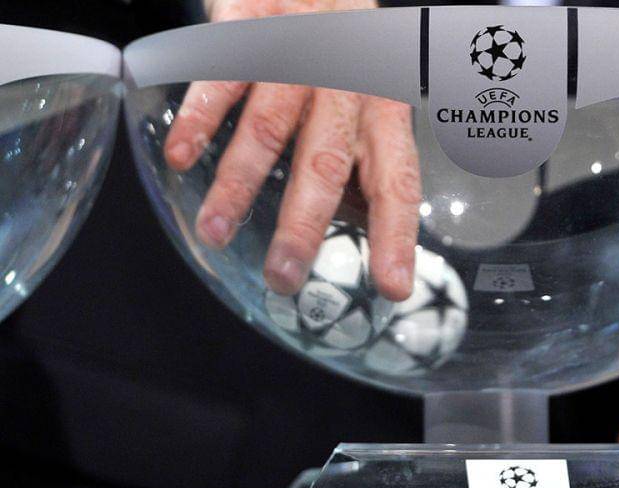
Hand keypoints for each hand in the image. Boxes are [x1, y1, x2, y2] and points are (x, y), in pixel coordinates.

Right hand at [164, 0, 419, 300]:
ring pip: (270, 127)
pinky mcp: (251, 29)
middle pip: (327, 162)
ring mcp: (297, 57)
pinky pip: (224, 76)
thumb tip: (364, 234)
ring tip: (214, 231)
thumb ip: (363, 163)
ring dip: (239, 183)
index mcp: (382, 112)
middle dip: (303, 225)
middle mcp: (346, 88)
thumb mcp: (368, 105)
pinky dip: (201, 118)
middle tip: (282, 276)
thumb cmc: (341, 54)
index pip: (396, 181)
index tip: (391, 286)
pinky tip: (181, 158)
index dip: (396, 234)